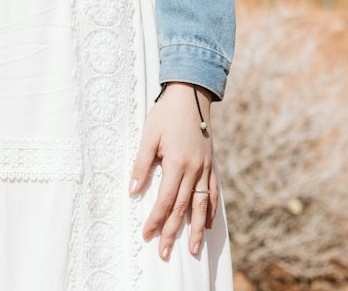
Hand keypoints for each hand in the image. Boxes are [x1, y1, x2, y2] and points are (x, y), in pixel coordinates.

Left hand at [130, 83, 217, 260]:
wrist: (191, 94)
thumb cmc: (166, 113)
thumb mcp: (149, 135)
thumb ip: (142, 164)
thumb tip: (134, 190)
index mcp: (177, 163)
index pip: (165, 200)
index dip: (155, 219)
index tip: (146, 235)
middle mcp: (194, 169)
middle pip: (183, 208)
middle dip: (172, 232)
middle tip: (164, 252)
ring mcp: (205, 168)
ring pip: (201, 205)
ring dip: (196, 229)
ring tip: (192, 249)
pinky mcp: (211, 164)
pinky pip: (213, 193)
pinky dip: (211, 210)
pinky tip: (207, 224)